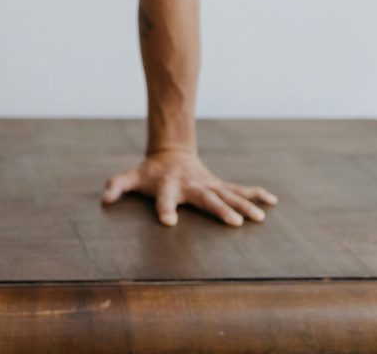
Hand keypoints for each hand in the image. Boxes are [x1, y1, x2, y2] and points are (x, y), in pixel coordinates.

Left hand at [101, 147, 277, 226]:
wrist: (171, 154)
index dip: (165, 210)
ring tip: (259, 217)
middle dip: (220, 210)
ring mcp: (208, 185)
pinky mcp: (218, 185)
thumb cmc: (150, 173)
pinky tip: (272, 200)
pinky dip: (256, 193)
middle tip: (234, 223)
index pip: (165, 200)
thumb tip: (104, 198)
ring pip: (228, 195)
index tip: (168, 223)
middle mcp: (191, 186)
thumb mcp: (132, 177)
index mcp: (169, 187)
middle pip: (206, 199)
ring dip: (244, 205)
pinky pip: (239, 190)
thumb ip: (118, 186)